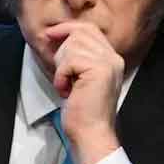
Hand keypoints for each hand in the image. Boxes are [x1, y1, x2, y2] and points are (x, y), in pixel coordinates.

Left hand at [44, 22, 123, 163]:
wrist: (91, 134)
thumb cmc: (83, 112)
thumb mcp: (81, 79)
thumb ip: (78, 58)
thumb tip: (58, 37)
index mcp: (112, 59)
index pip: (90, 30)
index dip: (68, 28)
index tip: (50, 35)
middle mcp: (113, 58)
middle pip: (80, 33)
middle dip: (62, 52)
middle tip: (64, 77)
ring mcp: (108, 63)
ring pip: (73, 45)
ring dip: (62, 67)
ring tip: (67, 86)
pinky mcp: (99, 70)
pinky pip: (70, 60)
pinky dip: (61, 76)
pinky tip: (66, 91)